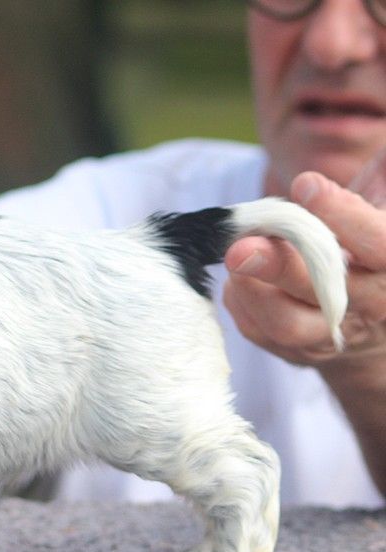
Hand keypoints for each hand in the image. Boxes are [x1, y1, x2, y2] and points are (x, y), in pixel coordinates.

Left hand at [223, 168, 385, 369]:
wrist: (374, 311)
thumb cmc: (373, 238)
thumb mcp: (384, 198)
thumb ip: (381, 175)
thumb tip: (378, 144)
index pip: (380, 243)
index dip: (344, 215)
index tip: (305, 184)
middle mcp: (373, 305)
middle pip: (326, 291)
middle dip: (280, 266)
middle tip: (240, 246)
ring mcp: (333, 334)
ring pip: (288, 324)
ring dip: (253, 291)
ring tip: (235, 255)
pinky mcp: (299, 351)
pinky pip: (260, 332)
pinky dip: (242, 303)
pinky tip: (239, 278)